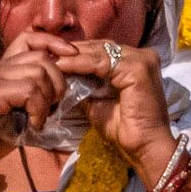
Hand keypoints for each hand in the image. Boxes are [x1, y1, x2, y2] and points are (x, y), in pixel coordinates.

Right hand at [0, 33, 73, 172]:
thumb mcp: (22, 110)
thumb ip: (38, 94)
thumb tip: (66, 88)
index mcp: (4, 69)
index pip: (30, 38)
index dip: (54, 43)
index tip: (73, 56)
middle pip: (41, 57)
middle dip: (58, 80)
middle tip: (54, 104)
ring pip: (37, 72)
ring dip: (47, 97)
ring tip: (42, 116)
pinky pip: (28, 91)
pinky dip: (38, 108)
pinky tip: (34, 123)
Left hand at [58, 41, 175, 183]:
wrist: (144, 145)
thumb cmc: (125, 128)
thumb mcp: (99, 102)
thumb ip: (87, 87)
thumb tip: (64, 78)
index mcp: (136, 62)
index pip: (103, 51)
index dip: (78, 53)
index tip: (53, 58)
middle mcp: (143, 55)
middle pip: (102, 47)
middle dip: (74, 51)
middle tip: (46, 54)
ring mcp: (142, 60)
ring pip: (101, 52)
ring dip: (74, 56)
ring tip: (51, 60)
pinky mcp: (138, 68)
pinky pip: (102, 62)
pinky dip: (80, 63)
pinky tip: (63, 66)